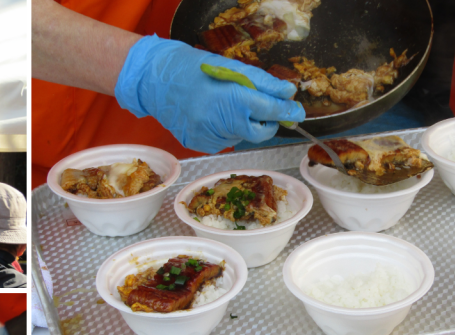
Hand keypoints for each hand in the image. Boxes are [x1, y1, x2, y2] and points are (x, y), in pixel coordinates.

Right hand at [114, 35, 304, 152]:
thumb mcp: (233, 69)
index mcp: (235, 98)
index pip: (272, 111)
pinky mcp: (200, 145)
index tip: (296, 111)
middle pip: (261, 133)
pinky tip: (210, 117)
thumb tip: (288, 94)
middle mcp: (223, 122)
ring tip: (221, 106)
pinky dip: (224, 132)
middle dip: (265, 123)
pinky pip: (223, 142)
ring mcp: (210, 136)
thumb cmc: (196, 71)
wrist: (158, 81)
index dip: (288, 112)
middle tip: (260, 108)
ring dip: (241, 126)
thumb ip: (264, 83)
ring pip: (241, 137)